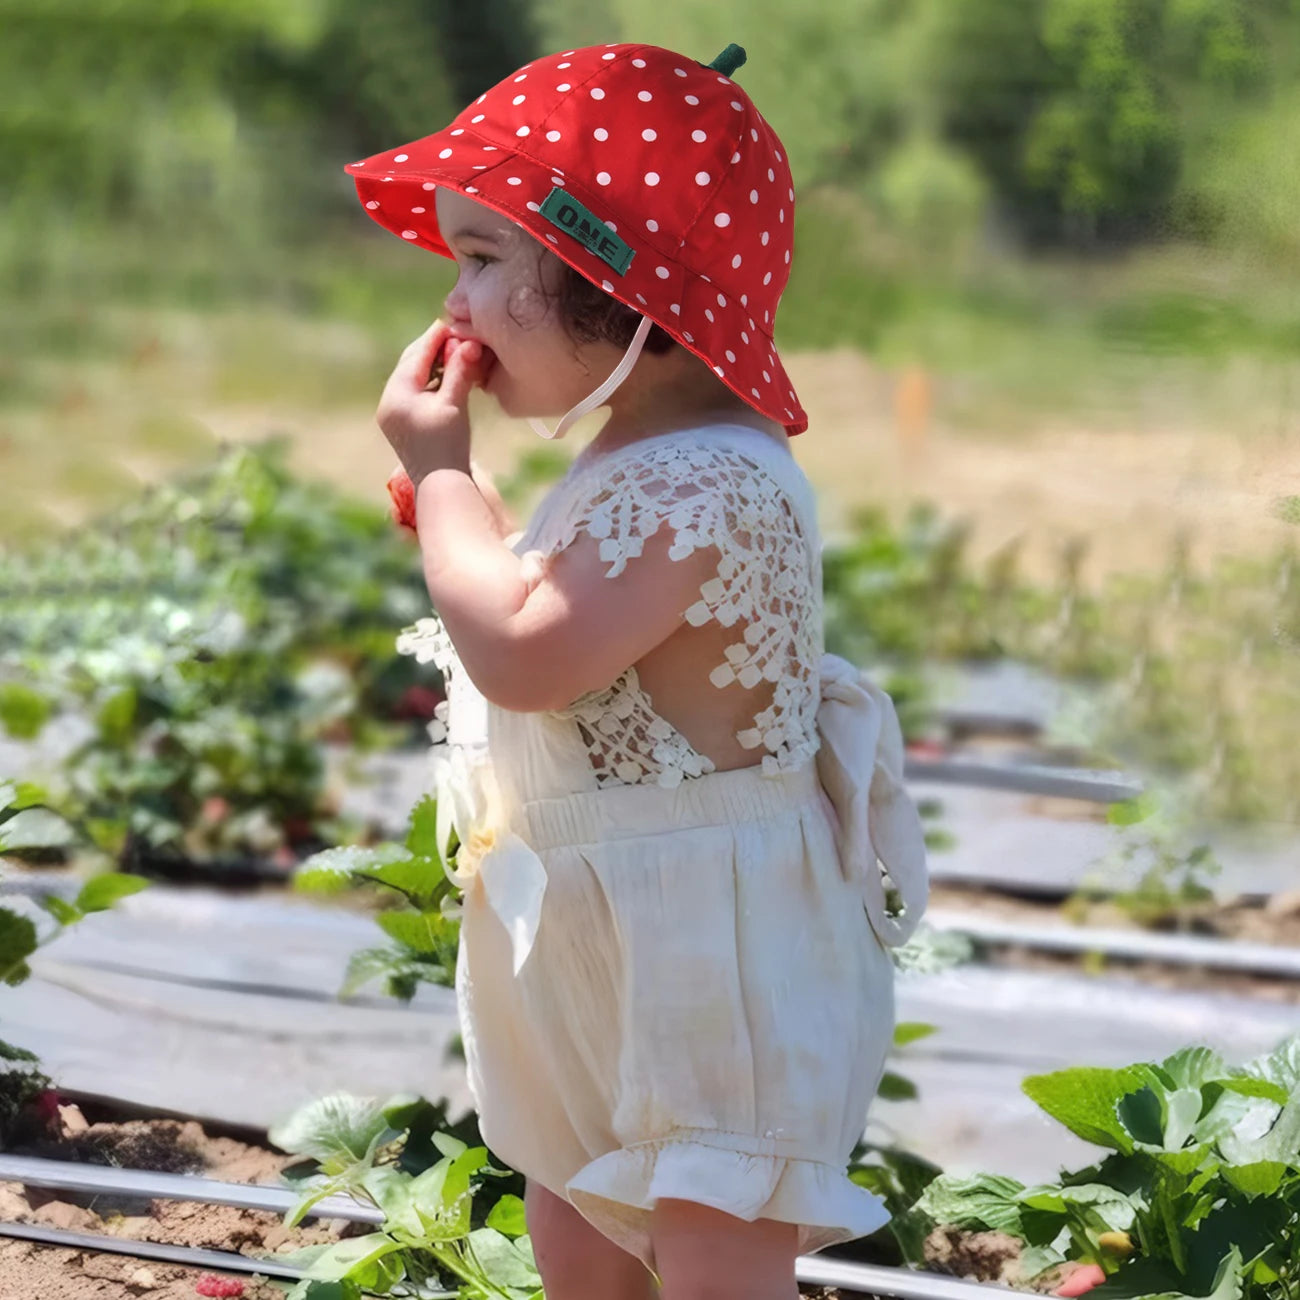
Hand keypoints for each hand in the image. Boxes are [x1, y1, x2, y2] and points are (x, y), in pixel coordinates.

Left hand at [375, 319, 493, 484]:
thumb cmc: (448, 445)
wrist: (441, 486)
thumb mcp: (454, 404)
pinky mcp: (401, 425)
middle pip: (411, 364)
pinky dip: (431, 382)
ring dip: (433, 365)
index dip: (435, 337)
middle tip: (454, 334)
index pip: (416, 355)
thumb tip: (469, 341)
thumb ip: (460, 370)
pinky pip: (415, 393)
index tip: (452, 322)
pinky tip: (447, 378)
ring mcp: (392, 415)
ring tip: (454, 353)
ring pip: (413, 379)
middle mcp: (388, 402)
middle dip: (432, 349)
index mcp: (396, 395)